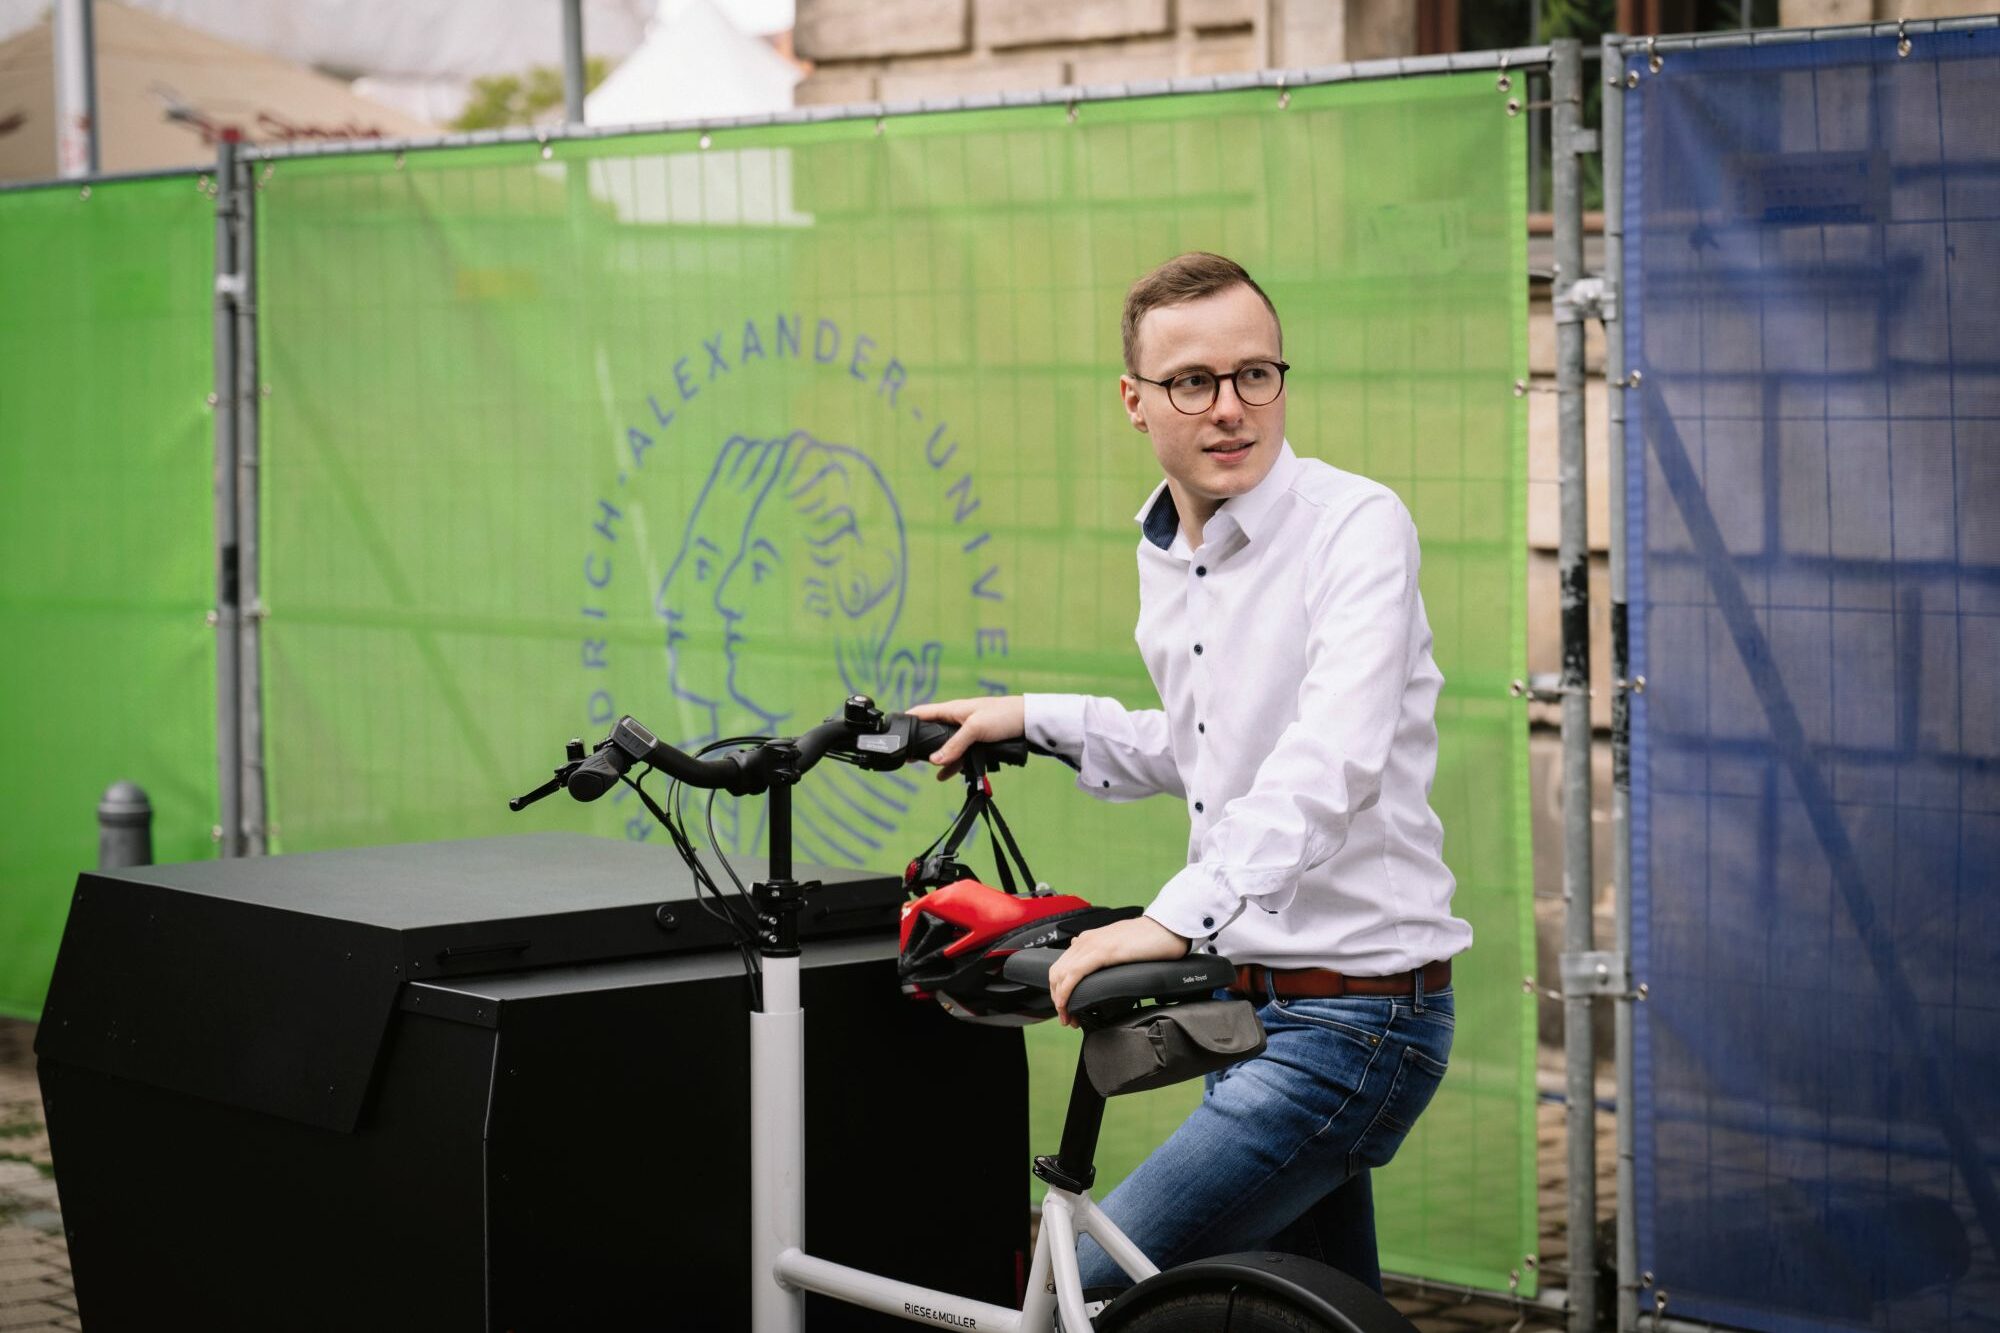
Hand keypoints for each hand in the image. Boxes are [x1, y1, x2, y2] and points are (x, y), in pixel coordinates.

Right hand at [906, 695, 1025, 780]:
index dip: (907, 719)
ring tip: (927, 770)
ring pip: (946, 746)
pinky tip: (945, 775)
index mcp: (952, 709)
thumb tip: (934, 760)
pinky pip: (960, 754)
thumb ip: (954, 745)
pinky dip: (953, 764)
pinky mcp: (978, 742)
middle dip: (920, 744)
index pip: (923, 712)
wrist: (1029, 721)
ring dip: (938, 757)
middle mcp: (957, 719)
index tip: (894, 730)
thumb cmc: (1002, 716)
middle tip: (907, 758)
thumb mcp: (975, 729)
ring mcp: (967, 732)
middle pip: (932, 731)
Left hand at [1048, 916, 1189, 1027]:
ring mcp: (1092, 944)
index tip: (1068, 1009)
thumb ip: (1103, 952)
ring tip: (1070, 1017)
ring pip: (1061, 975)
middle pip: (1056, 973)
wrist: (1168, 928)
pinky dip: (1067, 991)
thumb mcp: (1120, 945)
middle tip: (1069, 1018)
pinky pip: (1074, 974)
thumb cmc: (1150, 939)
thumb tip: (1088, 958)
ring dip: (1061, 1000)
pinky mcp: (1103, 951)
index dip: (1059, 990)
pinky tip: (1069, 1003)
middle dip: (1058, 999)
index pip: (1061, 967)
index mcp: (1089, 939)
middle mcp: (1086, 940)